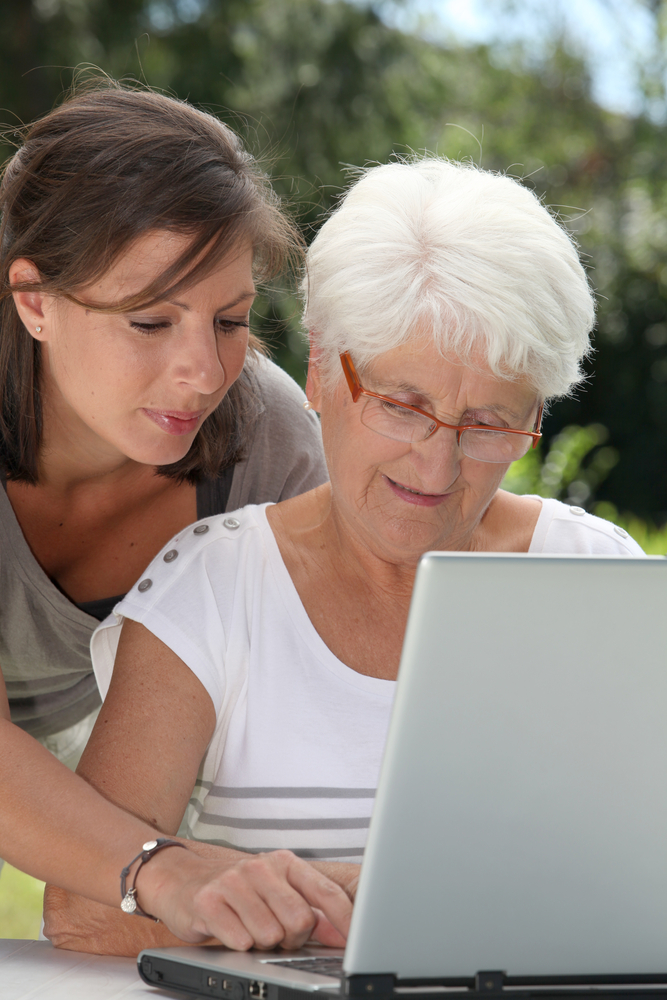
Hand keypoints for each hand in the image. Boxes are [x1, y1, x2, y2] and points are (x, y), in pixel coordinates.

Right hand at [147, 848, 351, 951]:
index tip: (363, 942)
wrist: (181, 880)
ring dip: (262, 944)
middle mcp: (262, 866)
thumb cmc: (235, 890)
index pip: (327, 893)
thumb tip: (341, 935)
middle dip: (291, 939)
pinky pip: (240, 941)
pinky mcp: (209, 900)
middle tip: (275, 933)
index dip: (348, 921)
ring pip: (270, 936)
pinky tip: (229, 930)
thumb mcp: (275, 893)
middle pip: (300, 921)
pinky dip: (239, 945)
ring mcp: (235, 881)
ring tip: (249, 928)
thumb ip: (310, 911)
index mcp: (285, 863)